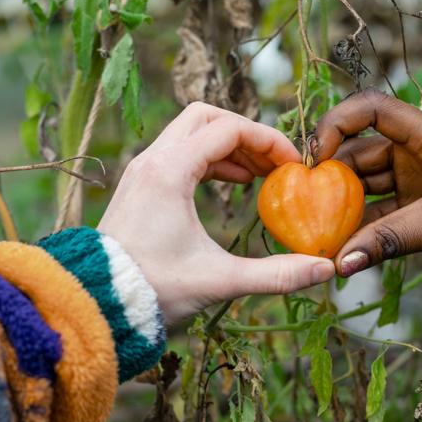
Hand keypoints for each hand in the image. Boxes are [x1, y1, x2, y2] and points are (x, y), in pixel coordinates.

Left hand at [99, 102, 335, 323]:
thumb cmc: (152, 290)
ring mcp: (142, 171)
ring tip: (260, 176)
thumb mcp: (221, 280)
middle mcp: (152, 161)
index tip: (294, 166)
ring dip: (228, 146)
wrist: (95, 305)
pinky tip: (232, 185)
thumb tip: (326, 269)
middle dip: (246, 134)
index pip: (229, 128)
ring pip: (190, 132)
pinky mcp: (139, 187)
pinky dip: (209, 159)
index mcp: (170, 171)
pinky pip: (179, 153)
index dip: (269, 141)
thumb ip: (277, 274)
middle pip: (206, 116)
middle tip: (274, 163)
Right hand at [315, 88, 421, 276]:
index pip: (372, 109)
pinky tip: (341, 246)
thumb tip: (341, 262)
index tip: (316, 155)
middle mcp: (416, 153)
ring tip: (317, 228)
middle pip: (359, 150)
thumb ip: (389, 239)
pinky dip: (359, 228)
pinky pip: (376, 213)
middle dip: (331, 173)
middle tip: (304, 201)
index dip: (338, 123)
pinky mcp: (415, 210)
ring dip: (341, 204)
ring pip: (364, 184)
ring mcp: (414, 181)